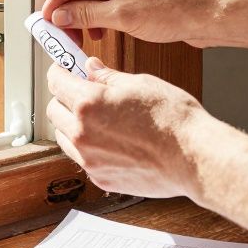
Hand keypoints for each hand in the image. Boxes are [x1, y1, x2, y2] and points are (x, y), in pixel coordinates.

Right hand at [41, 0, 219, 46]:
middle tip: (62, 32)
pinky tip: (99, 33)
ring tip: (81, 37)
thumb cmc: (174, 10)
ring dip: (84, 16)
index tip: (47, 19)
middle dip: (69, 11)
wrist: (204, 17)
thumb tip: (61, 16)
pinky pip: (106, 1)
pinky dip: (98, 17)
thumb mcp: (121, 16)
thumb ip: (86, 15)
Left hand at [45, 58, 213, 199]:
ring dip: (72, 124)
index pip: (55, 81)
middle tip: (84, 92)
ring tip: (100, 118)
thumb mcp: (140, 84)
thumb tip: (91, 69)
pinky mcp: (100, 178)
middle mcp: (82, 133)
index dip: (60, 71)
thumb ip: (108, 77)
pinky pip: (82, 158)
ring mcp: (89, 159)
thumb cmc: (173, 119)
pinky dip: (88, 147)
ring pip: (64, 137)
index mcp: (88, 104)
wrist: (194, 157)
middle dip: (65, 98)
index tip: (65, 70)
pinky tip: (111, 140)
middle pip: (54, 110)